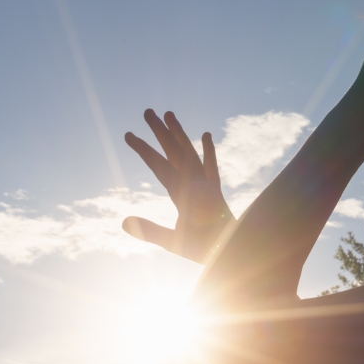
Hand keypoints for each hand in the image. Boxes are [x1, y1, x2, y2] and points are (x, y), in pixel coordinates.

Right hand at [122, 109, 235, 263]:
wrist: (240, 252)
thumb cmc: (207, 251)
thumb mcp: (175, 244)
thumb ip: (150, 231)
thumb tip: (123, 221)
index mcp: (188, 196)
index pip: (161, 168)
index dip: (144, 150)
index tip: (128, 135)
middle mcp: (200, 184)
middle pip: (177, 152)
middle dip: (161, 132)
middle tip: (147, 111)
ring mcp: (209, 185)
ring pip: (192, 153)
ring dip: (180, 134)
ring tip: (169, 114)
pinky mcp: (216, 190)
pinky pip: (211, 166)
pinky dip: (209, 151)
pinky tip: (206, 134)